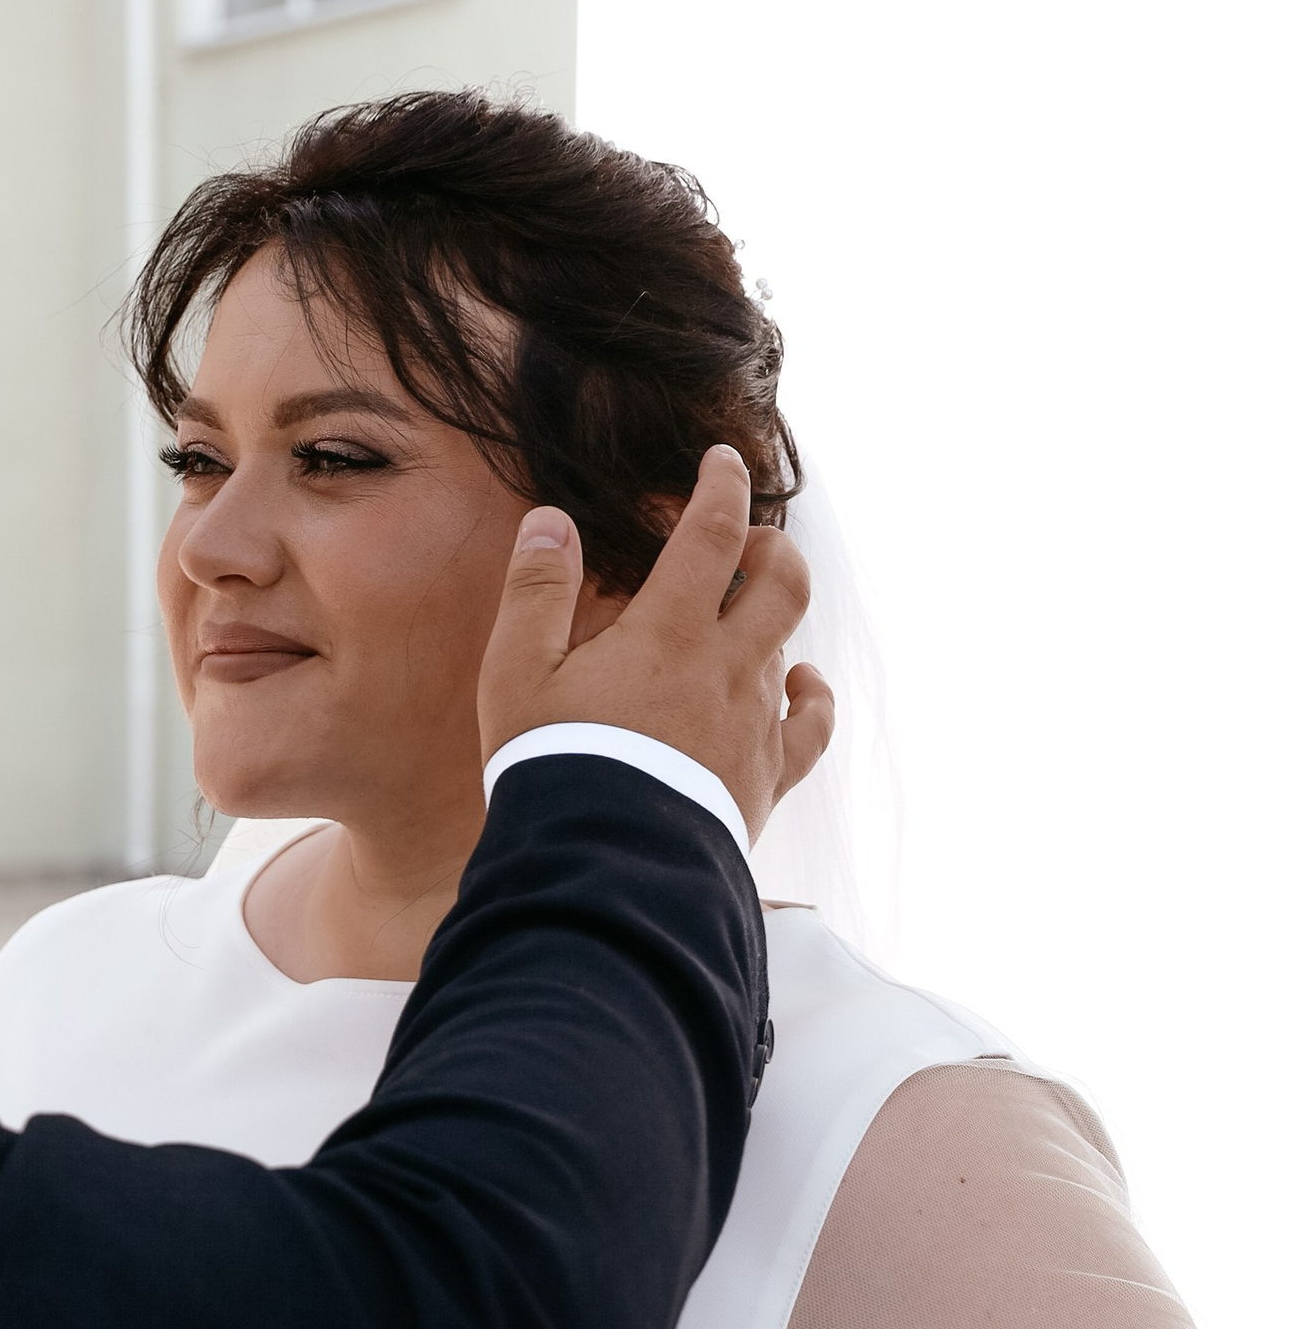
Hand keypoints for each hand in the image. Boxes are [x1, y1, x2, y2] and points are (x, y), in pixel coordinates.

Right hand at [475, 445, 836, 842]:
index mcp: (668, 631)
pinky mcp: (764, 778)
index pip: (713, 531)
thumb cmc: (552, 765)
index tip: (723, 462)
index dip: (722, 486)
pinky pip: (810, 728)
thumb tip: (551, 522)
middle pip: (783, 582)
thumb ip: (536, 591)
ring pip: (787, 646)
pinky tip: (800, 687)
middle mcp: (725, 667)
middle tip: (747, 545)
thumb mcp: (518, 673)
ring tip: (744, 617)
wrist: (602, 866)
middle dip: (772, 548)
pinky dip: (811, 699)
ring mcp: (752, 723)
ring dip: (772, 620)